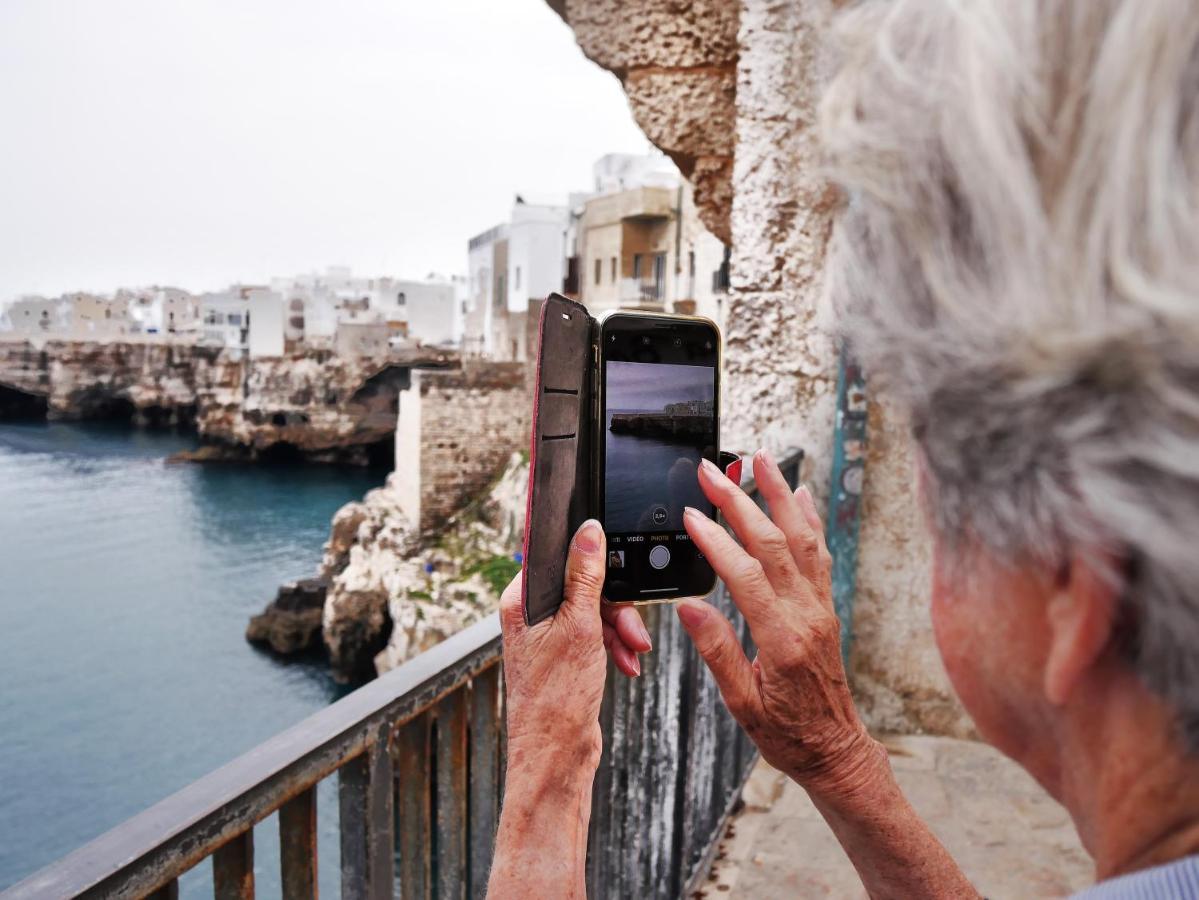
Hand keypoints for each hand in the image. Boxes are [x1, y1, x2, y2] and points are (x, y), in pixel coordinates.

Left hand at [498, 520, 651, 766]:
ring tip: (632, 650)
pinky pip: (597, 634)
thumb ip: (585, 575)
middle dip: (614, 606)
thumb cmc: (556, 699)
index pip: (557, 557)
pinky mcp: (565, 654)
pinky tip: (625, 662)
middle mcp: (531, 615)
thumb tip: (589, 532)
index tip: (614, 567)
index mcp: (521, 600)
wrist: (557, 755)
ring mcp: (548, 635)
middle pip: (582, 584)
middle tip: (630, 627)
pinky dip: (615, 645)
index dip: (590, 561)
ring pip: (595, 610)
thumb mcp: (580, 626)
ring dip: (619, 628)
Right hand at [677, 450, 881, 796]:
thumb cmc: (788, 734)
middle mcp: (807, 615)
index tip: (693, 515)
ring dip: (780, 494)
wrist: (836, 750)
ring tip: (760, 460)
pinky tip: (799, 494)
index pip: (746, 576)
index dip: (717, 542)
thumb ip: (718, 651)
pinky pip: (819, 553)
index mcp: (782, 640)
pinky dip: (809, 518)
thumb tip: (690, 607)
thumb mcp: (742, 703)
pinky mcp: (826, 607)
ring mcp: (821, 607)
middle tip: (713, 470)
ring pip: (802, 538)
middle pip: (774, 544)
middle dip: (741, 501)